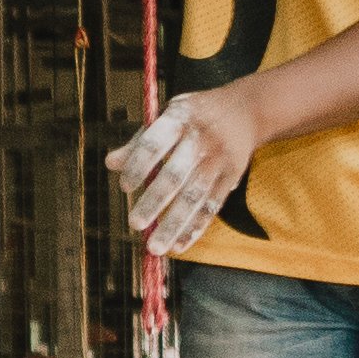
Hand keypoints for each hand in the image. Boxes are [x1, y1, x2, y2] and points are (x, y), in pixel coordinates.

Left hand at [106, 89, 263, 256]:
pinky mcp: (231, 177)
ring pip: (195, 197)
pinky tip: (179, 245)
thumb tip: (111, 164)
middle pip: (175, 175)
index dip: (138, 165)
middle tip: (134, 224)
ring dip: (174, 225)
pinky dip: (195, 229)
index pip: (154, 144)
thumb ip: (140, 141)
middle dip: (154, 202)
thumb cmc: (196, 115)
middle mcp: (201, 140)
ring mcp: (218, 160)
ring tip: (155, 248)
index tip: (125, 187)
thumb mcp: (168, 115)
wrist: (247, 110)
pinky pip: (212, 207)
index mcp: (179, 119)